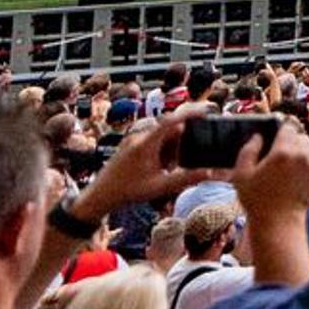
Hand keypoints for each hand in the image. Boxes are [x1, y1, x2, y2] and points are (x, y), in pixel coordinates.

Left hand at [74, 110, 210, 221]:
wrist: (98, 197)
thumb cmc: (126, 192)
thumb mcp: (159, 187)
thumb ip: (186, 179)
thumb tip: (210, 174)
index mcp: (146, 143)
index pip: (171, 120)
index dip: (191, 113)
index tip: (207, 110)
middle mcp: (139, 137)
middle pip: (169, 129)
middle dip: (181, 141)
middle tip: (185, 158)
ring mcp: (133, 140)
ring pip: (161, 136)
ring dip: (171, 148)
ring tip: (169, 168)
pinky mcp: (130, 146)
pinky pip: (152, 141)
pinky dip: (161, 151)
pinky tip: (160, 168)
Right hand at [235, 120, 308, 227]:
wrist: (278, 222)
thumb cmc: (257, 201)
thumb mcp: (241, 175)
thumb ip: (247, 151)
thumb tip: (257, 136)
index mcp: (282, 152)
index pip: (288, 128)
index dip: (281, 133)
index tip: (276, 141)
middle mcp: (302, 154)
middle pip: (301, 136)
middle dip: (291, 144)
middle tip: (281, 159)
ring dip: (303, 152)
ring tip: (290, 168)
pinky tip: (300, 173)